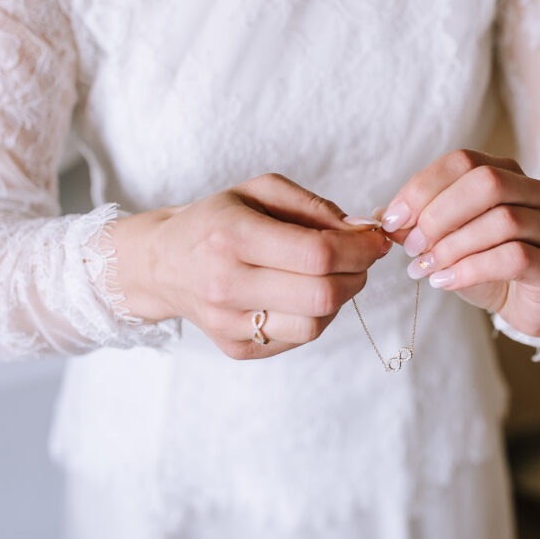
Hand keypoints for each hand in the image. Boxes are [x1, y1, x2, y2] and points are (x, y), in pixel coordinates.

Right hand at [111, 173, 390, 358]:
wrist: (163, 263)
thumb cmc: (219, 220)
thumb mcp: (261, 191)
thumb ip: (315, 207)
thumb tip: (363, 232)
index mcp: (232, 236)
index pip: (317, 254)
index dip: (360, 249)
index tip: (376, 240)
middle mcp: (226, 284)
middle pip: (322, 295)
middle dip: (357, 274)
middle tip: (361, 258)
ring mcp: (228, 323)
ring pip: (315, 325)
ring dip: (339, 299)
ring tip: (332, 276)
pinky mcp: (235, 348)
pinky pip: (297, 339)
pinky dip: (315, 316)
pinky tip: (304, 294)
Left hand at [379, 149, 539, 336]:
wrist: (532, 302)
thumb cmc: (487, 264)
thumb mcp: (446, 241)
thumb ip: (417, 225)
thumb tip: (380, 216)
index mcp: (503, 173)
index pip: (461, 162)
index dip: (422, 188)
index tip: (393, 220)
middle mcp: (531, 191)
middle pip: (486, 182)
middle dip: (439, 215)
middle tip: (411, 246)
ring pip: (502, 221)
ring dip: (452, 246)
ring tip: (425, 268)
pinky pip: (514, 257)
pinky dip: (471, 269)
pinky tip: (445, 282)